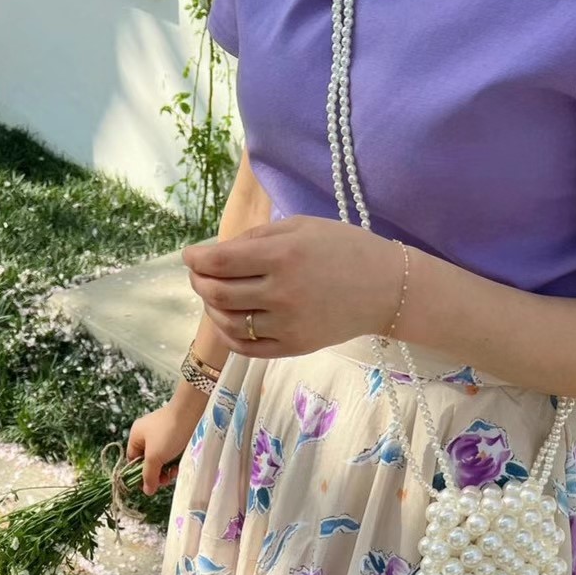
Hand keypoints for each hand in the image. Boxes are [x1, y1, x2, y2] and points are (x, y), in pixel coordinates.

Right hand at [128, 395, 205, 495]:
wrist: (191, 413)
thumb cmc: (169, 432)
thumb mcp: (155, 457)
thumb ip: (149, 475)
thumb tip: (146, 491)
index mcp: (136, 436)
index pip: (132, 461)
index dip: (138, 475)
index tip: (148, 486)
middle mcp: (147, 435)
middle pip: (147, 462)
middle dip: (155, 473)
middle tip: (164, 481)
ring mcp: (161, 436)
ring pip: (160, 460)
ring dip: (166, 470)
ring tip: (173, 474)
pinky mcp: (175, 437)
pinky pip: (171, 454)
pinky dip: (173, 462)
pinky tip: (178, 466)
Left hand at [182, 216, 403, 358]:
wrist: (385, 289)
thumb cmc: (344, 249)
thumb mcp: (302, 226)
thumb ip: (257, 237)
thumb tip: (217, 252)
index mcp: (283, 255)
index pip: (220, 262)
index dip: (196, 259)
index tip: (190, 255)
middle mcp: (281, 292)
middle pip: (218, 294)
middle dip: (199, 282)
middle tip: (198, 274)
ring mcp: (287, 324)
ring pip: (228, 322)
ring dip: (211, 308)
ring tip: (212, 295)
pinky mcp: (294, 347)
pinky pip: (247, 347)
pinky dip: (228, 334)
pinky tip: (228, 321)